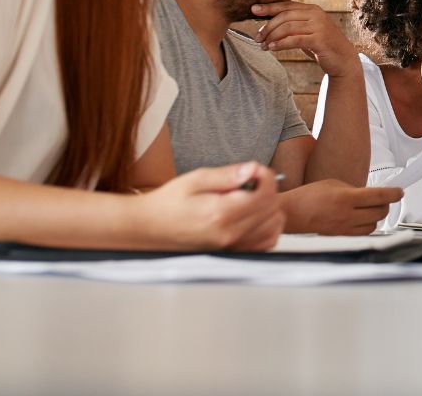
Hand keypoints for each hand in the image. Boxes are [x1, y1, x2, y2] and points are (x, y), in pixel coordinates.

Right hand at [133, 162, 284, 250]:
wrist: (148, 228)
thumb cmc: (168, 203)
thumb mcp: (195, 179)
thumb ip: (228, 175)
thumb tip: (254, 169)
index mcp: (220, 214)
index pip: (265, 194)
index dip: (266, 176)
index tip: (255, 170)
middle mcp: (229, 234)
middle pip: (272, 209)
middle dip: (268, 190)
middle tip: (250, 181)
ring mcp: (231, 247)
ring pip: (274, 226)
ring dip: (270, 208)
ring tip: (250, 197)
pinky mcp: (231, 253)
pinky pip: (265, 242)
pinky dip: (267, 226)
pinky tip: (253, 215)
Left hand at [250, 1, 357, 76]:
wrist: (343, 59)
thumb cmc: (321, 45)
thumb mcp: (307, 31)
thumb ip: (294, 24)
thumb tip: (268, 23)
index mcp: (312, 9)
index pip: (286, 5)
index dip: (269, 7)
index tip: (253, 9)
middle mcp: (316, 14)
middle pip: (284, 16)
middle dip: (267, 27)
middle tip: (257, 37)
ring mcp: (319, 26)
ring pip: (287, 28)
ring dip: (272, 37)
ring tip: (263, 46)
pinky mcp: (319, 40)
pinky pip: (294, 40)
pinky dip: (280, 44)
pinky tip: (272, 49)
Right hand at [279, 179, 403, 235]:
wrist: (290, 214)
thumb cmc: (308, 197)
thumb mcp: (333, 184)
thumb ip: (355, 189)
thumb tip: (371, 195)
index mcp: (346, 198)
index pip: (379, 196)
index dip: (394, 193)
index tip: (399, 191)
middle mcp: (347, 215)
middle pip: (380, 212)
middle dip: (386, 204)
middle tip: (385, 198)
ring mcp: (344, 229)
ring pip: (374, 225)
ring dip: (376, 216)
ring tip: (370, 208)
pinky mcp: (341, 237)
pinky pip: (362, 233)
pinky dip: (367, 225)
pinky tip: (362, 218)